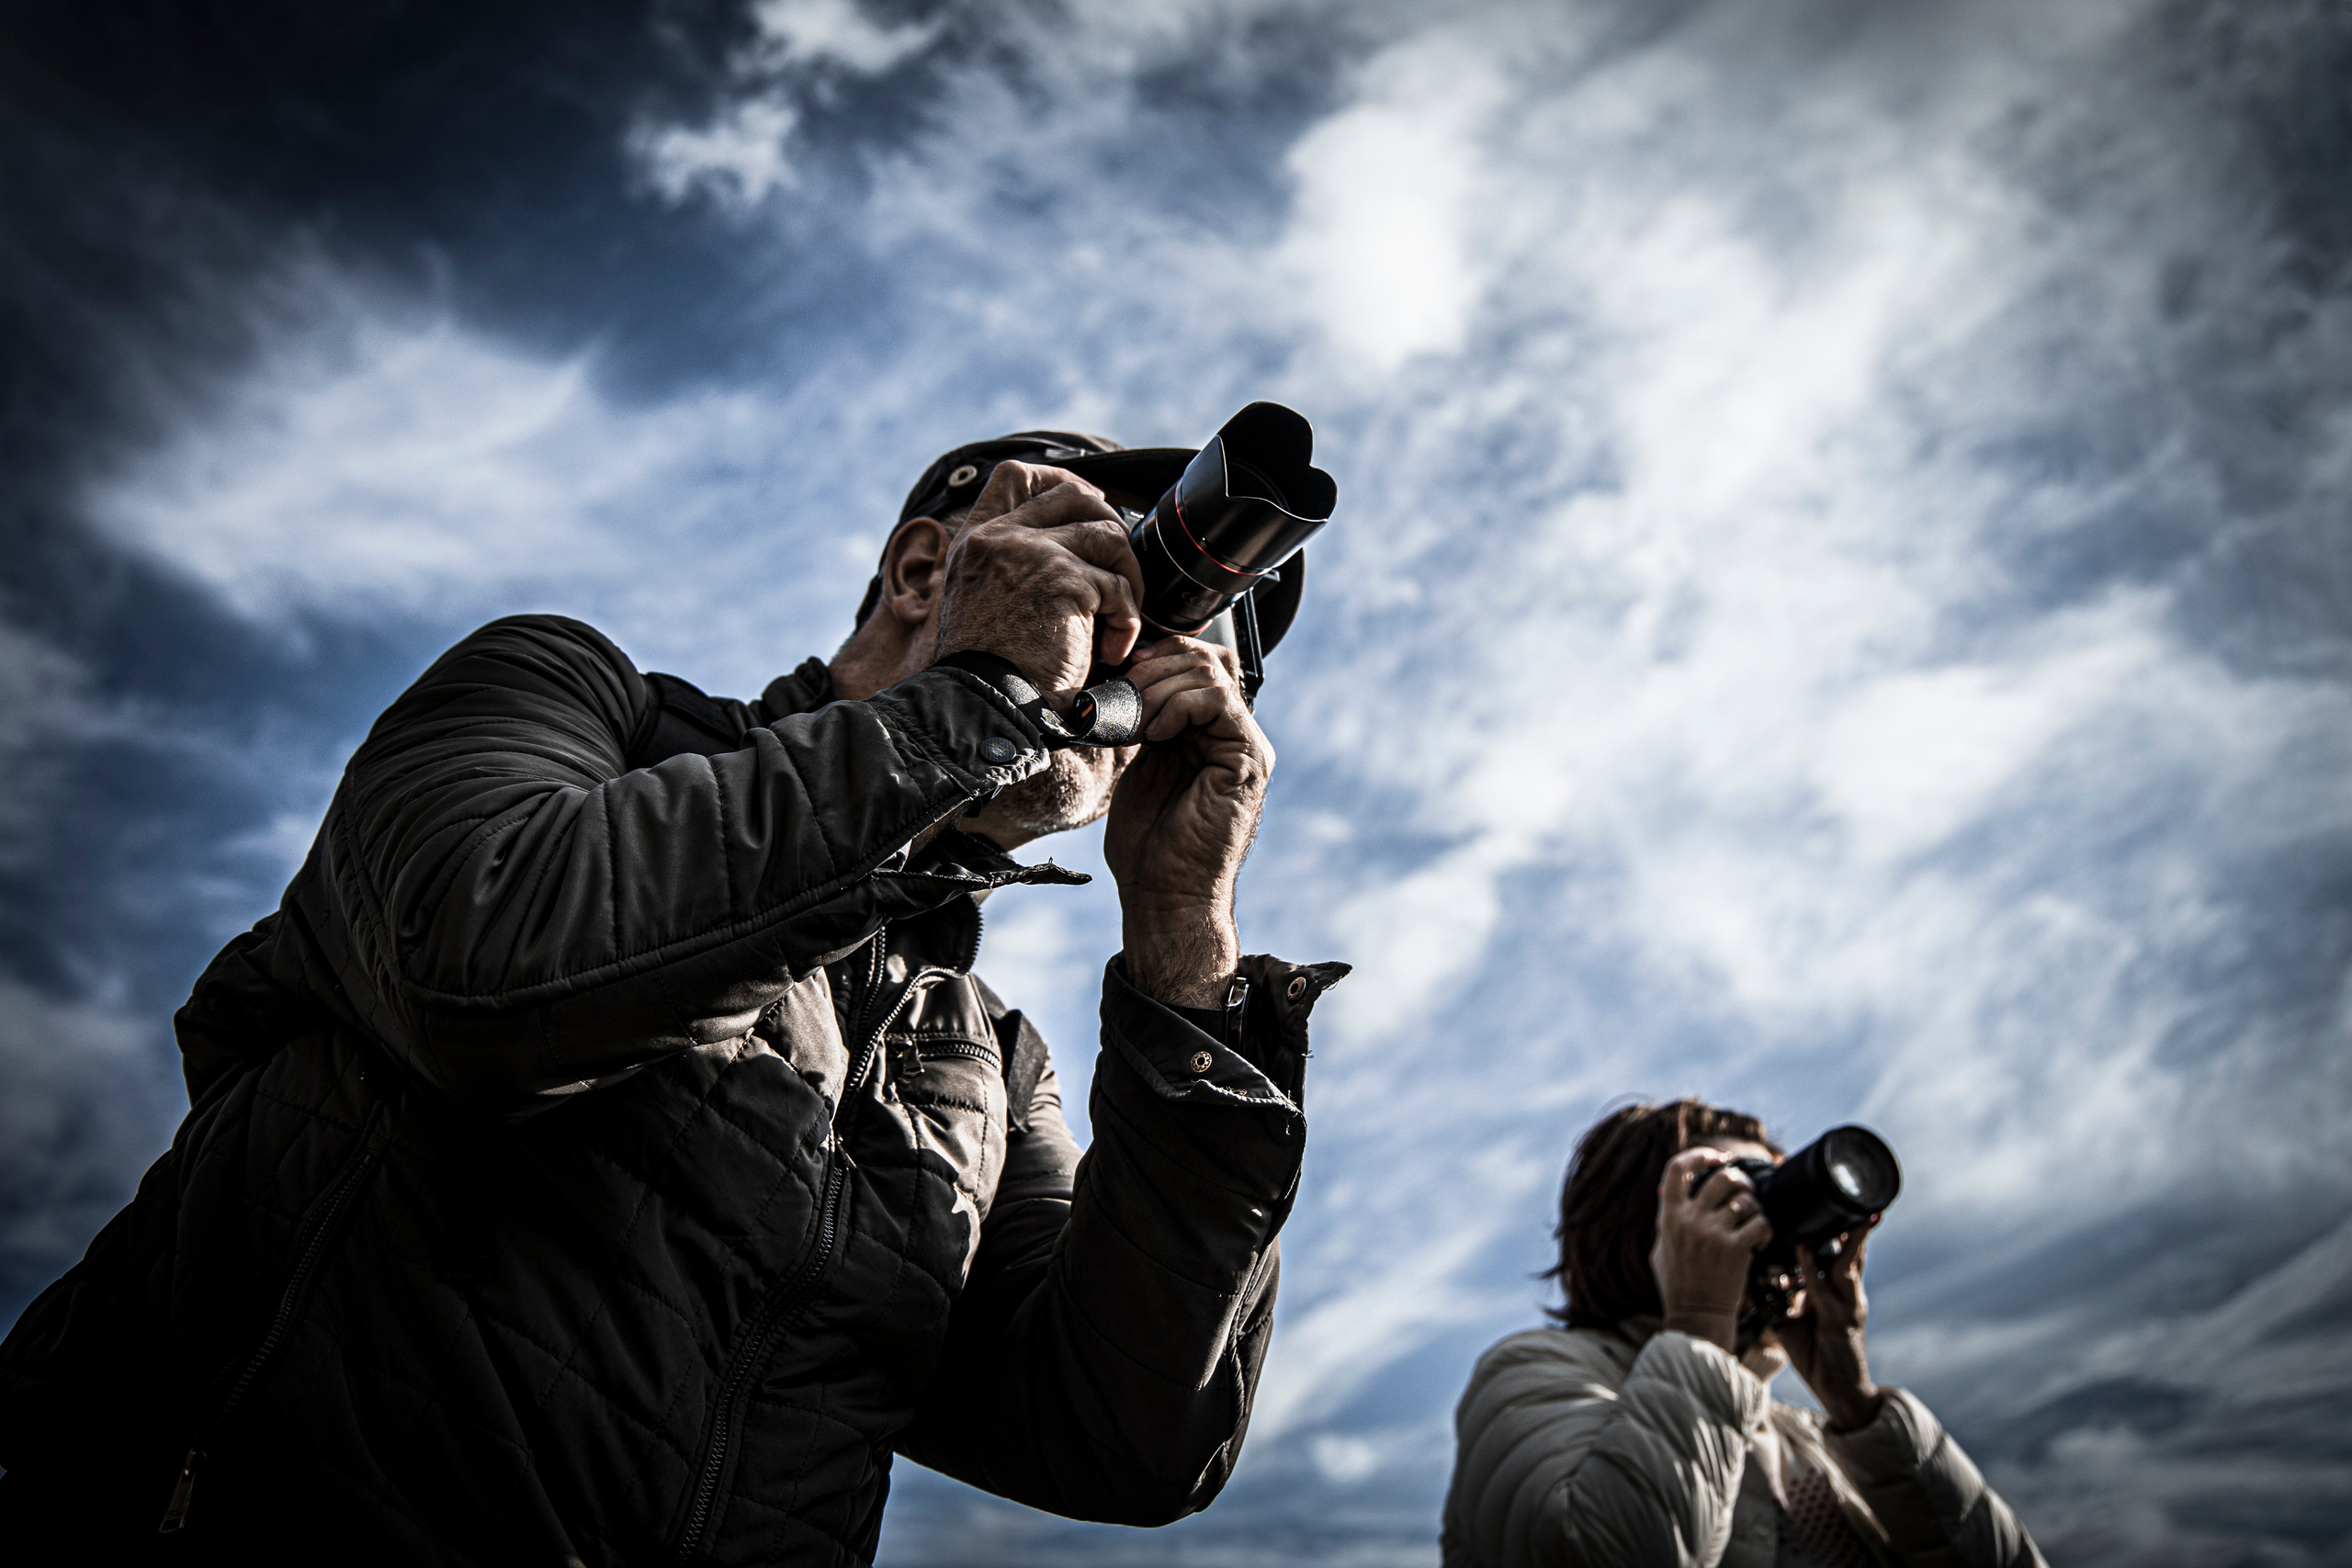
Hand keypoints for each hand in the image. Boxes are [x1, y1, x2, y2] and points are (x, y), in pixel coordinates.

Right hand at [932, 462, 1144, 694]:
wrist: (985, 707)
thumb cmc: (988, 672)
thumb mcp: (979, 603)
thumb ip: (1008, 567)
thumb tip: (1062, 544)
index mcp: (974, 543)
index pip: (1014, 476)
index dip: (1060, 479)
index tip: (1087, 500)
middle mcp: (1000, 539)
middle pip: (1072, 493)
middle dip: (1107, 521)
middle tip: (1116, 564)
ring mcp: (1033, 554)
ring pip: (1107, 535)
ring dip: (1127, 575)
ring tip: (1118, 616)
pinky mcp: (1066, 582)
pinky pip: (1119, 586)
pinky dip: (1127, 619)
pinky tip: (1113, 648)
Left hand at [1103, 636, 1273, 1006]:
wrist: (1164, 894)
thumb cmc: (1148, 843)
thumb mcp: (1140, 764)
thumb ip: (1146, 721)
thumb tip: (1127, 678)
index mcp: (1208, 733)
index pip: (1198, 664)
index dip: (1161, 655)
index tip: (1122, 669)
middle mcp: (1232, 735)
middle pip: (1209, 659)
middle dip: (1158, 665)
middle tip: (1123, 691)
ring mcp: (1244, 746)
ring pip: (1214, 674)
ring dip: (1162, 686)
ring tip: (1136, 718)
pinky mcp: (1247, 761)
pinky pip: (1220, 703)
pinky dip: (1181, 705)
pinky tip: (1157, 732)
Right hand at [1650, 1149, 1772, 1353]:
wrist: (1697, 1318)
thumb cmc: (1678, 1285)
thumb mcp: (1660, 1248)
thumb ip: (1664, 1218)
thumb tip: (1663, 1189)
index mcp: (1669, 1216)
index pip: (1677, 1168)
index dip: (1699, 1155)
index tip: (1717, 1158)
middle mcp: (1689, 1219)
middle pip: (1721, 1176)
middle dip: (1740, 1180)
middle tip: (1746, 1192)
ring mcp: (1712, 1233)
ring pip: (1745, 1198)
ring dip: (1756, 1206)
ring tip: (1754, 1221)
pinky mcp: (1735, 1248)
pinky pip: (1760, 1221)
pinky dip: (1766, 1228)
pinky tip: (1761, 1241)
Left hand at [1773, 1214, 1883, 1430]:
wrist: (1840, 1391)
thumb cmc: (1816, 1353)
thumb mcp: (1791, 1320)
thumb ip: (1774, 1297)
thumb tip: (1748, 1278)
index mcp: (1836, 1290)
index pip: (1840, 1252)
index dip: (1835, 1230)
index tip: (1827, 1204)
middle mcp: (1847, 1293)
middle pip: (1852, 1251)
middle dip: (1853, 1226)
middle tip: (1845, 1197)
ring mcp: (1848, 1306)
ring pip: (1847, 1264)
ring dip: (1843, 1240)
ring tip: (1841, 1215)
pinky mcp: (1842, 1322)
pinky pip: (1824, 1289)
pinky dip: (1812, 1269)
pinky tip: (1804, 1250)